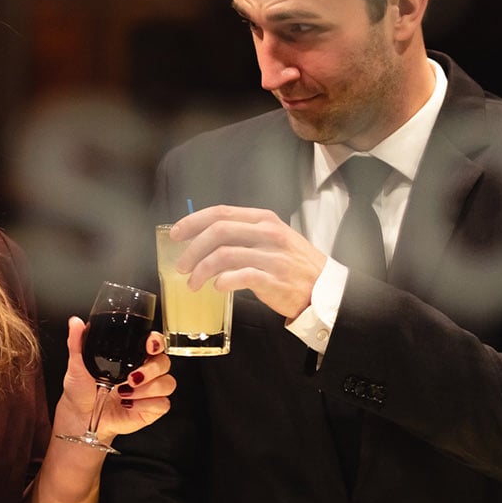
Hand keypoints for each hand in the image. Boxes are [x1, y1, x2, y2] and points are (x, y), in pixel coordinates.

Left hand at [61, 318, 173, 436]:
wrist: (79, 415)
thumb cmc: (81, 389)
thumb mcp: (77, 365)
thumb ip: (77, 343)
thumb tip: (75, 323)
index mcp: (132, 356)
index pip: (155, 343)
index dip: (156, 342)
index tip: (149, 345)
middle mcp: (144, 371)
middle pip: (164, 363)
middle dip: (151, 369)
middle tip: (131, 377)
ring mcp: (150, 390)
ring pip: (167, 384)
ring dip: (148, 389)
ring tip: (125, 393)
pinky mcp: (151, 409)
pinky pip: (162, 404)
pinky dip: (146, 404)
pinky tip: (129, 404)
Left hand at [170, 206, 326, 320]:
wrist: (325, 289)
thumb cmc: (295, 265)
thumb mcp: (273, 238)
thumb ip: (245, 234)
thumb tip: (206, 239)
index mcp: (264, 219)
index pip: (221, 213)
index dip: (193, 221)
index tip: (176, 234)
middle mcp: (268, 234)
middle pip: (218, 232)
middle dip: (192, 249)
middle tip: (182, 266)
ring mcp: (271, 256)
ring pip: (224, 255)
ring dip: (201, 270)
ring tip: (193, 283)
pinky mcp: (273, 279)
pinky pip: (240, 276)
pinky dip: (222, 282)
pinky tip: (217, 287)